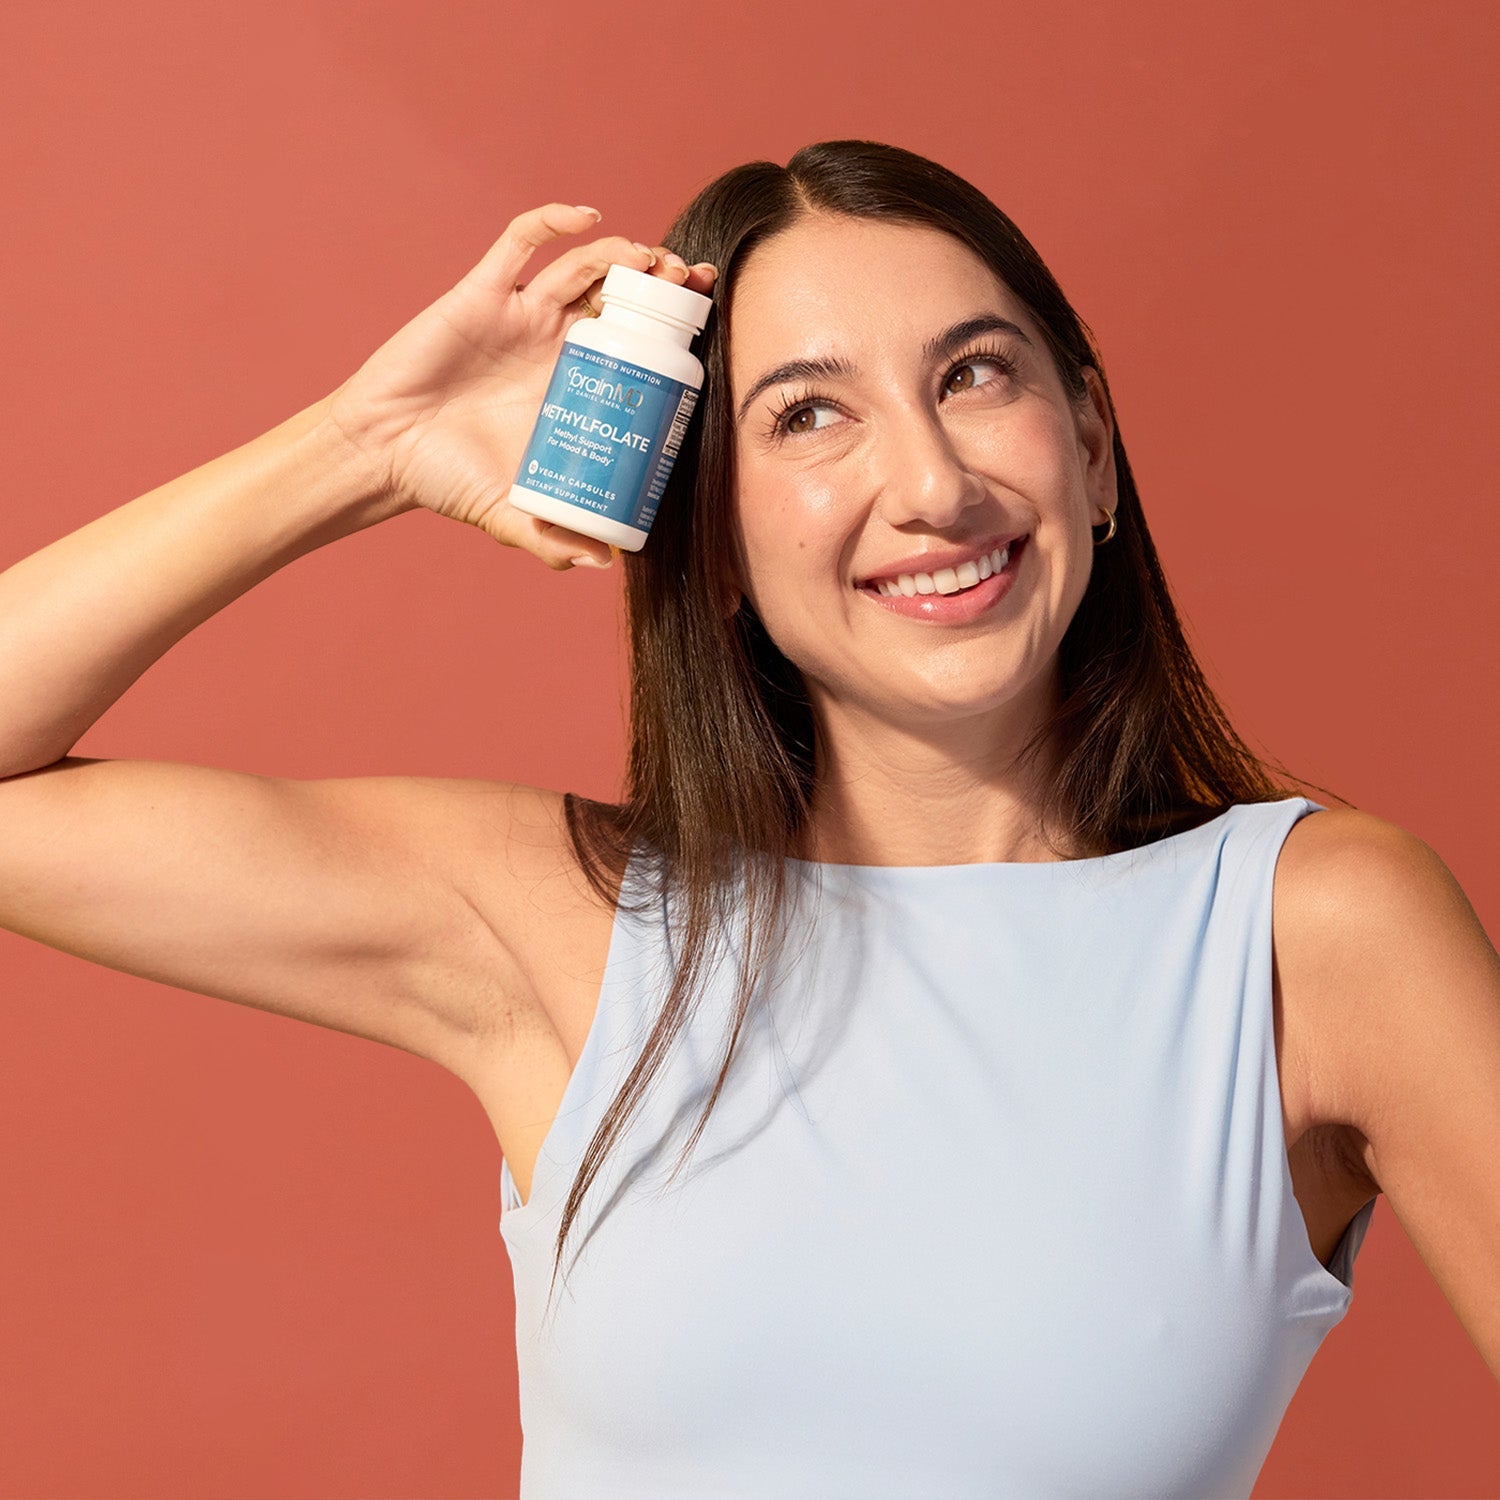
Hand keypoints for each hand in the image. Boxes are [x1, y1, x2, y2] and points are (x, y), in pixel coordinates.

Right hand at [323, 203, 716, 568]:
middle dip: (661, 284)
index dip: (673, 331)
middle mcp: (555, 344)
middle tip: (691, 283)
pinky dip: (555, 221)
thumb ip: (552, 540)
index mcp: (574, 387)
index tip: (708, 323)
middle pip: (623, 298)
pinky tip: (587, 217)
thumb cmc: (448, 480)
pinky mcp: (482, 293)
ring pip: (584, 265)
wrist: (383, 454)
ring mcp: (522, 314)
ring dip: (622, 253)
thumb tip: (606, 564)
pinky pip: (522, 243)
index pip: (638, 349)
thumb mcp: (510, 515)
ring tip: (651, 259)